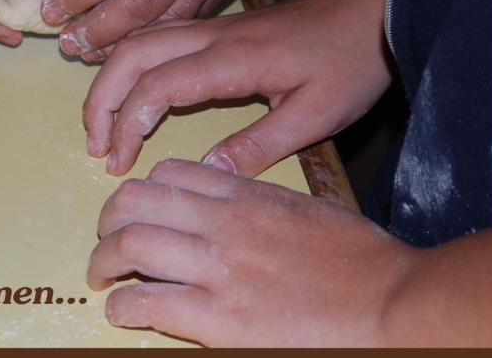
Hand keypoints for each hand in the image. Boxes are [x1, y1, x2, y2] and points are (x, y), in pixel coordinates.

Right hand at [82, 0, 394, 175]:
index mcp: (232, 59)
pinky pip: (155, 36)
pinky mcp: (217, 27)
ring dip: (109, 78)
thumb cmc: (350, 61)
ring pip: (138, 40)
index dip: (127, 124)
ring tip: (101, 123)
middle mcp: (211, 36)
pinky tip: (127, 88)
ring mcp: (211, 26)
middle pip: (130, 53)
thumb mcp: (316, 115)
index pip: (156, 86)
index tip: (116, 162)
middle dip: (100, 98)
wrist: (371, 7)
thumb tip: (206, 169)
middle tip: (94, 143)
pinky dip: (127, 62)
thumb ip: (258, 145)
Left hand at [87, 158, 416, 346]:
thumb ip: (259, 199)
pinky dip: (122, 307)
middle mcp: (222, 224)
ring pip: (130, 245)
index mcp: (245, 195)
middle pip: (136, 200)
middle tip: (106, 237)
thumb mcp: (305, 208)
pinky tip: (121, 311)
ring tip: (100, 274)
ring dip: (103, 259)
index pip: (169, 172)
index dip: (143, 186)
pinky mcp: (217, 319)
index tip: (138, 206)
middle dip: (109, 218)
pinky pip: (145, 304)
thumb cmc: (360, 259)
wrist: (391, 304)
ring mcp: (217, 269)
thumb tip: (231, 201)